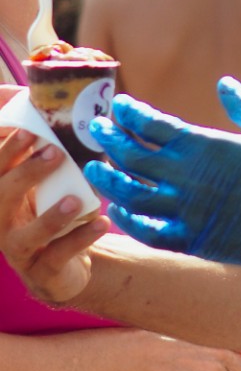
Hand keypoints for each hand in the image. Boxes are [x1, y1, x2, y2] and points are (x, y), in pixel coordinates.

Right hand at [0, 126, 108, 306]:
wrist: (64, 265)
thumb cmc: (51, 209)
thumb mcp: (46, 180)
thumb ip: (46, 146)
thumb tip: (56, 98)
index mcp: (0, 193)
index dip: (5, 149)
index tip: (30, 129)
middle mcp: (1, 221)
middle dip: (24, 173)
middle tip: (54, 152)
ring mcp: (19, 250)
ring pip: (25, 235)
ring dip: (50, 216)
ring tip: (75, 200)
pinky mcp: (42, 272)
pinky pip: (58, 256)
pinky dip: (80, 239)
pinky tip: (101, 223)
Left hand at [86, 78, 240, 278]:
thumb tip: (224, 82)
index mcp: (206, 145)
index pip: (152, 124)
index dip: (131, 113)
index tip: (120, 106)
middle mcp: (190, 177)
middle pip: (133, 156)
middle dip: (111, 139)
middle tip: (98, 129)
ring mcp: (189, 211)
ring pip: (131, 194)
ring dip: (109, 180)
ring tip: (97, 168)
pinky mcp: (194, 240)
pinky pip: (148, 231)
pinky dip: (128, 220)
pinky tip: (119, 209)